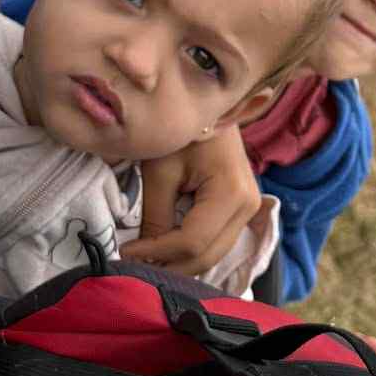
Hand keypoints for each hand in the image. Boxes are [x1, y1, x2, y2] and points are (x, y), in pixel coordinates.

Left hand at [125, 127, 259, 275]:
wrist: (209, 109)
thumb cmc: (182, 132)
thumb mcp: (161, 172)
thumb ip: (155, 216)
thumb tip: (142, 256)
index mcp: (230, 194)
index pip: (192, 242)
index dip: (157, 253)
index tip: (125, 251)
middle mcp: (248, 207)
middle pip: (206, 256)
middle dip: (168, 266)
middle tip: (133, 265)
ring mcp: (249, 210)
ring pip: (213, 255)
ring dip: (179, 263)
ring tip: (146, 259)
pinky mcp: (242, 210)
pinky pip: (216, 243)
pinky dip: (190, 252)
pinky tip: (165, 249)